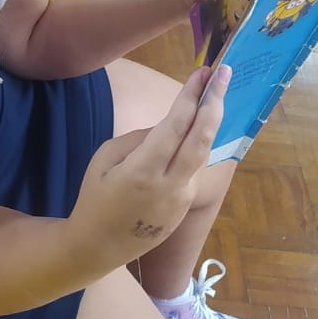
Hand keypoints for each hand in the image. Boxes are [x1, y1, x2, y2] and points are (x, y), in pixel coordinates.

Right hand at [70, 65, 228, 271]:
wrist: (99, 246)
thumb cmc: (94, 198)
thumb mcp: (104, 160)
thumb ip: (138, 140)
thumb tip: (167, 128)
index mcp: (143, 170)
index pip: (176, 125)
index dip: (191, 96)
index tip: (202, 72)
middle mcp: (170, 184)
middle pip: (202, 138)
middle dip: (215, 102)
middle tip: (223, 74)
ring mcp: (182, 197)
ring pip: (202, 152)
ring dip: (209, 122)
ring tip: (213, 94)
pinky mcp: (186, 206)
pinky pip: (193, 168)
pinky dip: (195, 144)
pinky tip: (193, 128)